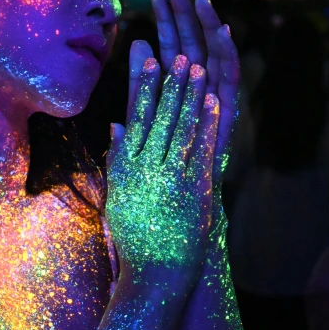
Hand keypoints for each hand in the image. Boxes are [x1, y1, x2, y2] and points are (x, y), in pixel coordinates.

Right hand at [105, 46, 219, 293]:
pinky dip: (207, 122)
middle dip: (169, 83)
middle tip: (178, 56)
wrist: (153, 273)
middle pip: (158, 116)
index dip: (142, 87)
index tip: (147, 60)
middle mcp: (145, 167)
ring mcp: (170, 177)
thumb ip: (117, 158)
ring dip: (190, 95)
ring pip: (180, 127)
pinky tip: (212, 102)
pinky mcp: (193, 189)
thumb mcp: (117, 195)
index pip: (134, 119)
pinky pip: (200, 148)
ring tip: (196, 69)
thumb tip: (116, 125)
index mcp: (124, 167)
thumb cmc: (133, 237)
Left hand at [149, 0, 239, 185]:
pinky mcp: (226, 111)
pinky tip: (223, 32)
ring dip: (208, 25)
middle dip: (184, 13)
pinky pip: (229, 79)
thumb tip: (136, 43)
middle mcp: (197, 86)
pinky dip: (227, 55)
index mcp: (176, 86)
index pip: (171, 44)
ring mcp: (213, 96)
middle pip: (192, 42)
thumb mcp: (144, 115)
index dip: (165, 18)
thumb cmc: (159, 158)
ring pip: (212, 54)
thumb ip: (141, 82)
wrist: (177, 196)